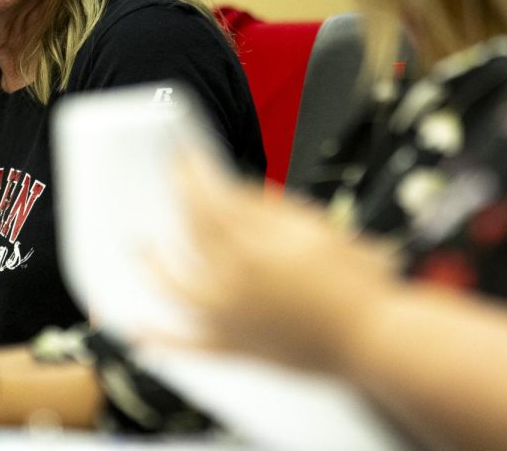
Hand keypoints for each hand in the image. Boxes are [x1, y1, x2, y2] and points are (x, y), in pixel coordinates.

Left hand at [159, 153, 397, 373]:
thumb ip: (267, 209)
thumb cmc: (355, 283)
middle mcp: (232, 286)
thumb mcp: (315, 229)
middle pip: (189, 235)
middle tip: (169, 181)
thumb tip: (230, 192)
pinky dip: (158, 339)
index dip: (191, 176)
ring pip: (174, 288)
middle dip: (177, 202)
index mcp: (253, 250)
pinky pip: (186, 347)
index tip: (183, 156)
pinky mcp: (235, 350)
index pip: (207, 201)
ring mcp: (229, 321)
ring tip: (142, 247)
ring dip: (153, 264)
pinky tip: (134, 328)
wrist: (373, 340)